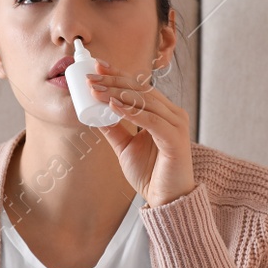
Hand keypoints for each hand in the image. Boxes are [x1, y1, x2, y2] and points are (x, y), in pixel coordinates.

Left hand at [85, 60, 195, 207]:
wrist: (167, 200)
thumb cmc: (151, 174)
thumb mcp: (126, 147)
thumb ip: (114, 128)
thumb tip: (95, 111)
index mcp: (164, 112)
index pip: (140, 86)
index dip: (118, 74)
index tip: (96, 67)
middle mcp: (173, 114)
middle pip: (141, 89)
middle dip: (114, 80)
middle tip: (91, 77)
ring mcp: (177, 125)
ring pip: (145, 101)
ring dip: (118, 93)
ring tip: (96, 90)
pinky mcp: (175, 139)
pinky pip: (151, 120)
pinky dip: (132, 111)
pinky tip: (113, 105)